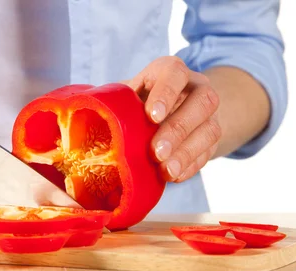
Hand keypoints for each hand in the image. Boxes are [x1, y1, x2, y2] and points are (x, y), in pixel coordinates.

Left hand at [125, 56, 221, 182]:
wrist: (169, 109)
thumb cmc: (138, 100)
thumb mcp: (126, 94)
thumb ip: (113, 101)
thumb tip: (84, 112)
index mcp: (170, 70)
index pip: (175, 73)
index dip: (166, 93)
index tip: (151, 116)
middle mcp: (196, 87)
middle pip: (202, 101)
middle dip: (178, 129)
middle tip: (156, 152)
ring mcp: (209, 113)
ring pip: (211, 129)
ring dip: (186, 152)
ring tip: (165, 170)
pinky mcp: (211, 138)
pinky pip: (209, 152)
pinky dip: (190, 165)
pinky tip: (173, 175)